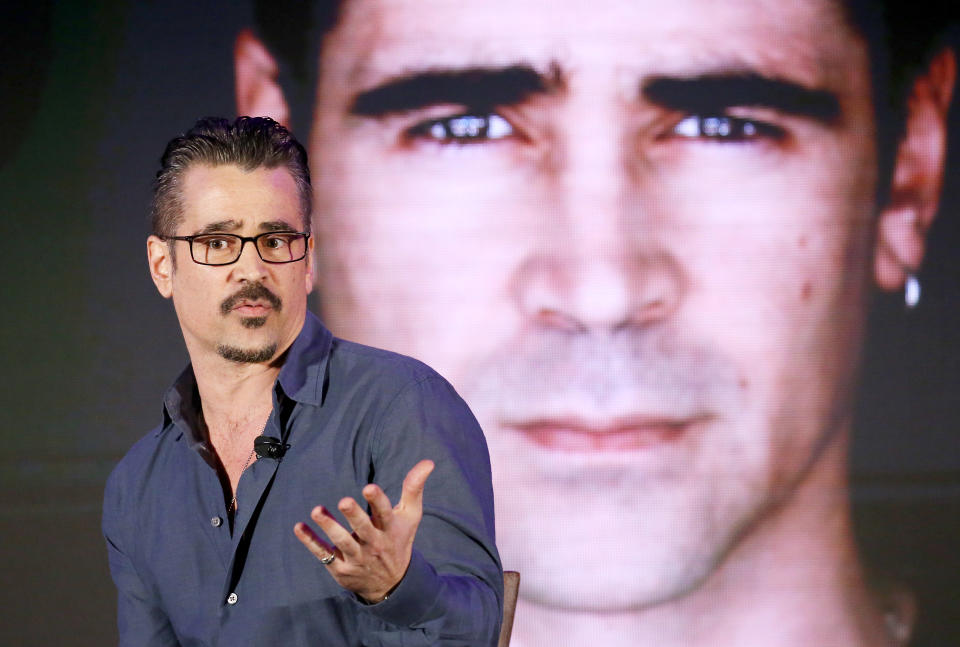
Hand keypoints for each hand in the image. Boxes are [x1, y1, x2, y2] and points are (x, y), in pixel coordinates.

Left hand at [294, 459, 434, 602]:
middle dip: (354, 516)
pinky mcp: (341, 569)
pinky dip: (310, 542)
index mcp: (390, 529)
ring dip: (328, 527)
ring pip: (341, 543)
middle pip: (363, 529)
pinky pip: (324, 555)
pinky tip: (299, 527)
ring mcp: (357, 558)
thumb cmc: (399, 540)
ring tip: (316, 510)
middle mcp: (374, 544)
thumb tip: (428, 462)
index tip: (369, 488)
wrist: (392, 584)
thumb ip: (414, 488)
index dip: (377, 501)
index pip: (385, 514)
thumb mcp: (410, 516)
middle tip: (344, 501)